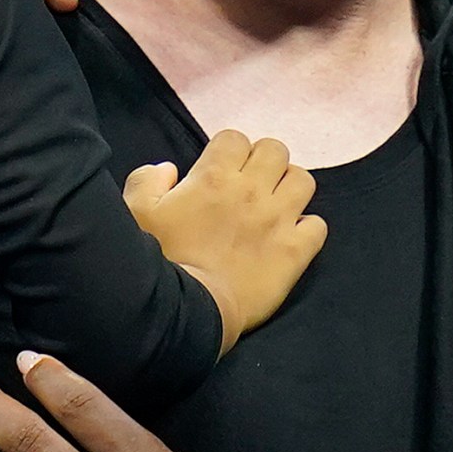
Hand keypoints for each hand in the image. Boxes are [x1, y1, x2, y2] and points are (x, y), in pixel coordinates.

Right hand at [125, 131, 326, 350]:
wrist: (189, 313)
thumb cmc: (160, 261)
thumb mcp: (135, 214)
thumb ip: (146, 181)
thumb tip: (167, 170)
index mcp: (214, 177)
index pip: (235, 138)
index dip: (228, 151)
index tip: (221, 171)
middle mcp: (252, 191)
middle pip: (275, 150)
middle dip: (263, 161)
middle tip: (251, 184)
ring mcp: (278, 220)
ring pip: (303, 181)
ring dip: (290, 187)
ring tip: (276, 205)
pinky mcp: (294, 251)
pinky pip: (317, 226)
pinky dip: (307, 228)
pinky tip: (291, 238)